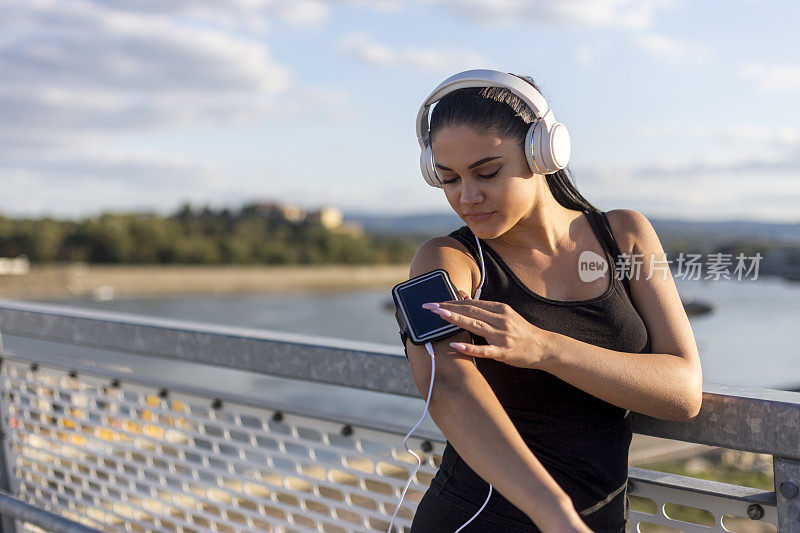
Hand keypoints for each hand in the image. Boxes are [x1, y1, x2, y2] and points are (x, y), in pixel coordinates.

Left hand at [422, 290, 554, 369]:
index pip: (471, 303)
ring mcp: (502, 336)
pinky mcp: (504, 352)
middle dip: (448, 308)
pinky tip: (456, 345)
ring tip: (439, 316)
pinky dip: (470, 347)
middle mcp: (501, 319)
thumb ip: (482, 306)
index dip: (451, 302)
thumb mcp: (503, 314)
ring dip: (456, 320)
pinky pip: (484, 350)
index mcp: (499, 309)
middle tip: (429, 306)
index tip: (434, 301)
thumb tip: (462, 295)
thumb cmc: (520, 331)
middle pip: (471, 311)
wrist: (543, 347)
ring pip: (476, 325)